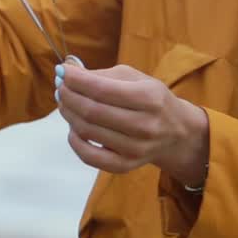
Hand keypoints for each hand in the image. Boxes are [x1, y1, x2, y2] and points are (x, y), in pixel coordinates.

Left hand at [55, 62, 209, 187]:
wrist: (176, 132)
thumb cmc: (150, 99)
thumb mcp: (135, 78)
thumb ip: (102, 75)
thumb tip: (67, 72)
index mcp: (150, 98)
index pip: (101, 89)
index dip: (75, 80)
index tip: (61, 71)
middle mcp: (145, 125)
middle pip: (92, 111)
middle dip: (68, 96)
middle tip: (60, 86)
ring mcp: (135, 149)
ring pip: (87, 131)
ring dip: (68, 113)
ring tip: (64, 102)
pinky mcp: (125, 165)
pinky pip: (89, 156)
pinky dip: (74, 140)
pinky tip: (72, 126)